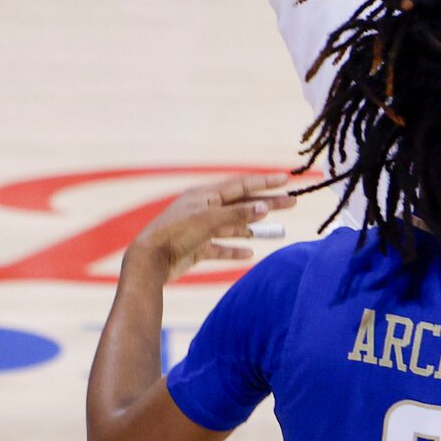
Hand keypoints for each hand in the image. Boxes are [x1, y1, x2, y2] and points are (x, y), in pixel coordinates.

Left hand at [129, 172, 294, 283]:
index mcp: (206, 195)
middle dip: (266, 204)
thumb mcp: (208, 220)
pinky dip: (234, 250)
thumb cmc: (175, 233)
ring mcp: (200, 229)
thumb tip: (264, 207)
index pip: (241, 185)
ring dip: (253, 228)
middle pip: (241, 204)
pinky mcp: (195, 249)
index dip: (264, 182)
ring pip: (233, 226)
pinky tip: (248, 254)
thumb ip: (237, 213)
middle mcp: (204, 209)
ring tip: (275, 231)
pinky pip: (220, 247)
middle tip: (291, 203)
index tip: (285, 179)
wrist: (148, 261)